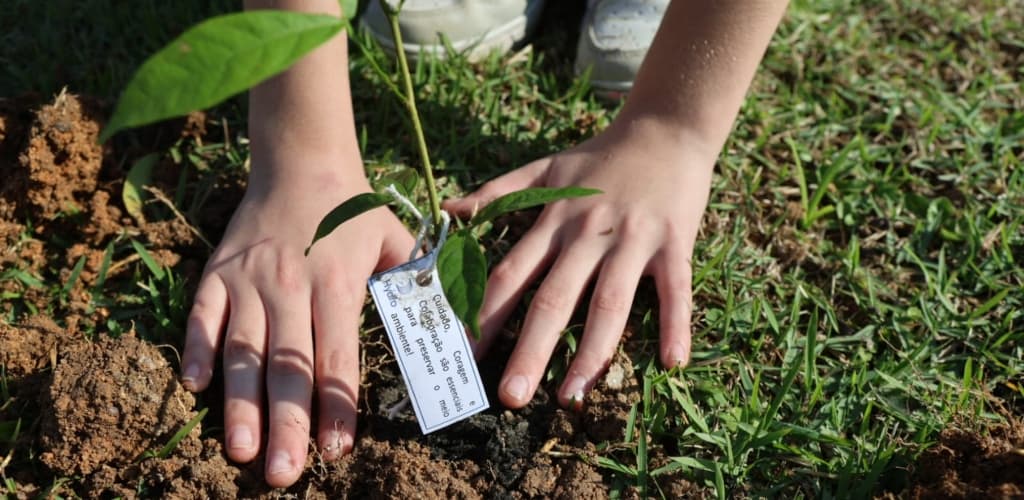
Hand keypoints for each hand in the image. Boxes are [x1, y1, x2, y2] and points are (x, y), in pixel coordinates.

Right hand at [179, 160, 412, 487]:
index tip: (338, 449)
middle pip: (287, 364)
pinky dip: (196, 349)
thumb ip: (424, 284)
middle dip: (285, 423)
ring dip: (239, 402)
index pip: (337, 355)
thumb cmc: (355, 212)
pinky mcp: (217, 273)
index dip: (337, 404)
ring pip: (241, 349)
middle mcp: (290, 285)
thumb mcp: (398, 241)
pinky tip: (193, 388)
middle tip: (283, 474)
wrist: (301, 160)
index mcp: (338, 283)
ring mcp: (248, 280)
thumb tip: (463, 329)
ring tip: (240, 450)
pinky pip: (203, 315)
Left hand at [445, 118, 714, 408]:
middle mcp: (588, 234)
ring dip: (590, 353)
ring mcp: (632, 240)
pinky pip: (675, 290)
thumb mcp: (546, 168)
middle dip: (529, 349)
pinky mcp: (674, 242)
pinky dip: (676, 325)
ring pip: (608, 303)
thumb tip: (448, 209)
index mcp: (553, 221)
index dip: (483, 314)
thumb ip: (498, 191)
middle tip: (508, 396)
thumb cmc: (602, 155)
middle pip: (554, 298)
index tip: (462, 354)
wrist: (667, 127)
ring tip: (570, 397)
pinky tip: (672, 363)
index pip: (510, 274)